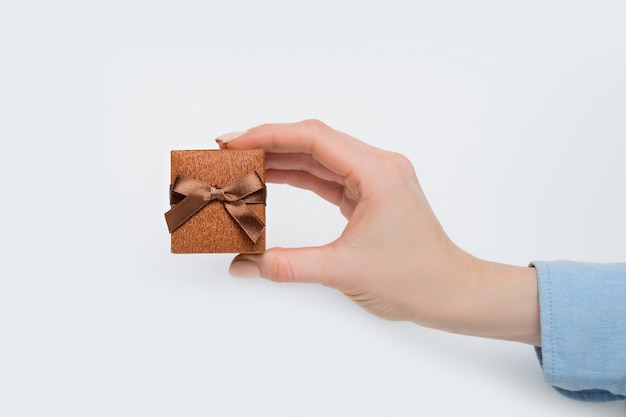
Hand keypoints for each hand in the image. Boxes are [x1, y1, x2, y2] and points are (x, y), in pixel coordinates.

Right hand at [218, 120, 539, 344]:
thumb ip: (288, 265)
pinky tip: (273, 178)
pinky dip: (299, 176)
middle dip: (271, 143)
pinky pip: (328, 176)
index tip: (236, 140)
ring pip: (320, 157)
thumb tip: (243, 265)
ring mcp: (375, 179)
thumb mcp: (343, 270)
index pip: (314, 138)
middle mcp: (378, 166)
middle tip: (231, 149)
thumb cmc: (414, 278)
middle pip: (315, 141)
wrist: (449, 292)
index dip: (270, 135)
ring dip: (283, 158)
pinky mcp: (370, 194)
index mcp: (377, 172)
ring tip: (245, 163)